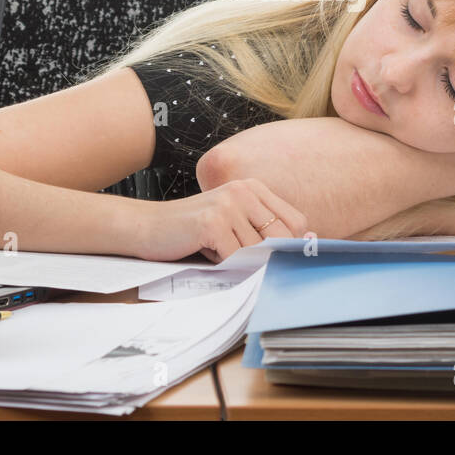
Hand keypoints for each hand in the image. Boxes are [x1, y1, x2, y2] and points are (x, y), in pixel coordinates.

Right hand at [133, 179, 308, 263]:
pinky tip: (207, 254)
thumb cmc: (192, 232)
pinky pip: (236, 257)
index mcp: (253, 188)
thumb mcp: (233, 225)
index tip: (283, 261)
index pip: (295, 221)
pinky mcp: (213, 222)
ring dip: (242, 263)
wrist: (146, 226)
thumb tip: (307, 244)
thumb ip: (264, 233)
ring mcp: (228, 204)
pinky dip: (226, 266)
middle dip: (269, 258)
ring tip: (218, 253)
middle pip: (282, 236)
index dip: (293, 245)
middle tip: (246, 264)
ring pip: (258, 250)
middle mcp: (244, 191)